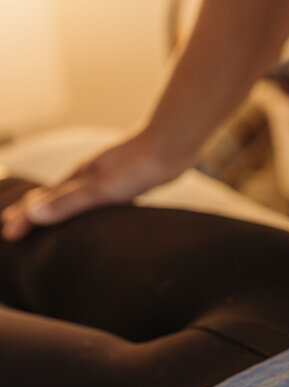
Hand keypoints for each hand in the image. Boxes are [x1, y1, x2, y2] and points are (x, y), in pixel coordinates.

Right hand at [1, 130, 187, 240]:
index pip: (40, 202)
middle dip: (29, 210)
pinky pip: (93, 197)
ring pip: (70, 195)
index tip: (7, 234)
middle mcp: (84, 176)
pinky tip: (94, 214)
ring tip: (46, 219)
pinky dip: (81, 207)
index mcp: (75, 180)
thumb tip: (33, 214)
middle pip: (50, 195)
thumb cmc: (137, 170)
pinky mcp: (123, 181)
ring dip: (53, 208)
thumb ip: (68, 203)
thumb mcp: (100, 191)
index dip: (22, 217)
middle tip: (12, 225)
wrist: (170, 147)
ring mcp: (103, 177)